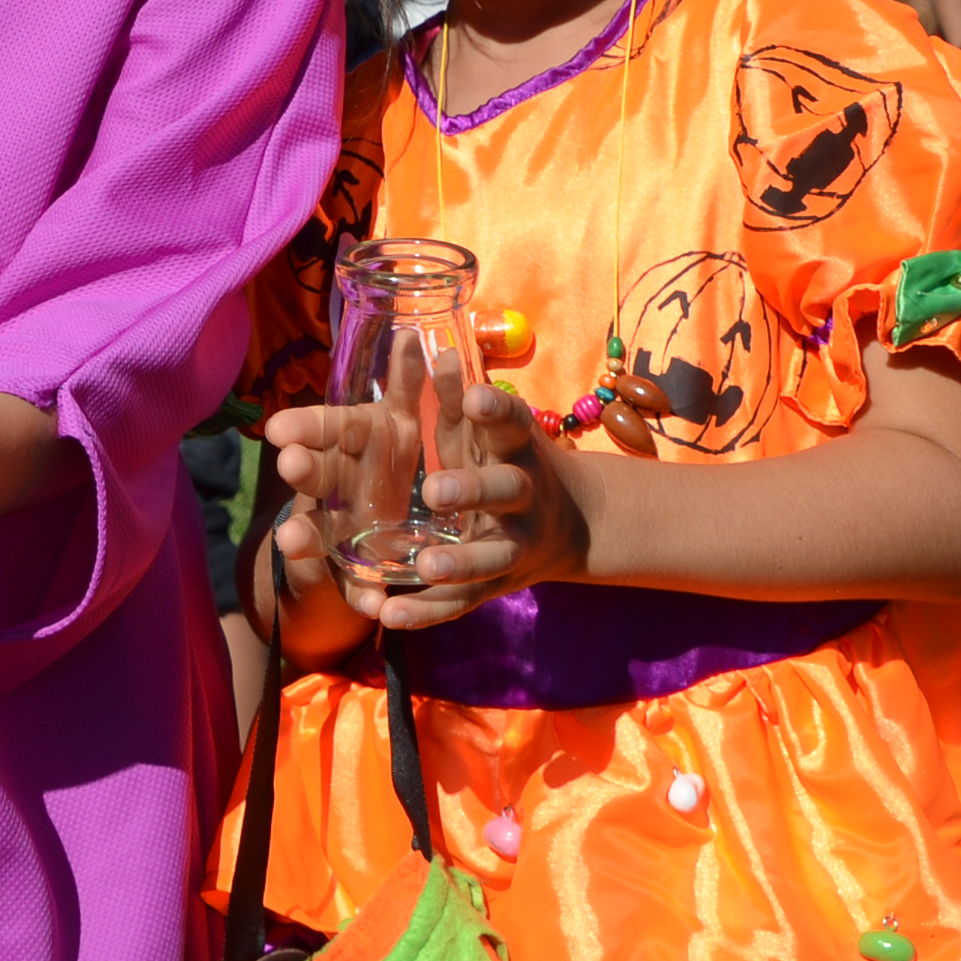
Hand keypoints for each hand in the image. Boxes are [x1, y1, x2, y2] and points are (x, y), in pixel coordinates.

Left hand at [262, 384, 585, 627]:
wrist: (570, 523)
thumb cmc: (505, 459)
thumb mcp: (486, 427)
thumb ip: (456, 394)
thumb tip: (429, 345)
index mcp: (518, 447)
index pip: (512, 422)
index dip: (495, 409)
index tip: (475, 396)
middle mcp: (523, 495)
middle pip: (504, 491)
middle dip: (473, 490)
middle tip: (435, 489)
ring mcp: (513, 543)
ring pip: (490, 555)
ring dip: (458, 562)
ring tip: (424, 565)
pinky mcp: (496, 585)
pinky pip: (461, 603)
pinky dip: (426, 611)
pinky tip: (390, 616)